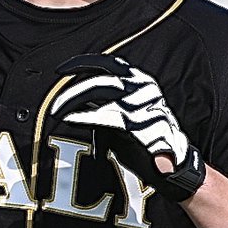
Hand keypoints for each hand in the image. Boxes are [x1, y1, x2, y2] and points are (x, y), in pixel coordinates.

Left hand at [53, 53, 205, 200]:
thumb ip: (106, 104)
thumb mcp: (127, 114)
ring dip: (72, 98)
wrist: (172, 163)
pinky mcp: (136, 123)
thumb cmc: (146, 140)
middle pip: (100, 76)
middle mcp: (142, 87)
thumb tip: (78, 102)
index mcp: (141, 81)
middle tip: (55, 102)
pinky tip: (68, 119)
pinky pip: (102, 114)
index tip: (62, 70)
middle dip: (72, 86)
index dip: (83, 63)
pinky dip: (82, 115)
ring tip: (56, 111)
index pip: (109, 64)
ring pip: (99, 89)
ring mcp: (139, 104)